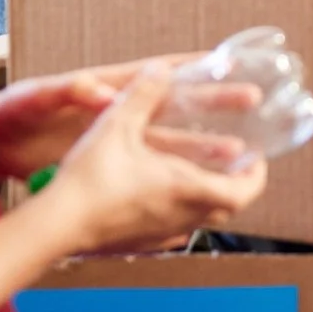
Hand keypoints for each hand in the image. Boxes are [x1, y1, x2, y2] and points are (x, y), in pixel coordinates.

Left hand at [0, 55, 218, 178]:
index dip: (189, 65)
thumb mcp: (28, 101)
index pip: (152, 72)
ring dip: (202, 147)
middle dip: (213, 104)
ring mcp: (110, 143)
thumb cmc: (1, 118)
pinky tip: (197, 187)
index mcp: (99, 87)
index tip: (225, 59)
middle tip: (252, 100)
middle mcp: (112, 113)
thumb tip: (96, 87)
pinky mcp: (103, 169)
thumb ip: (61, 91)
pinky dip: (174, 176)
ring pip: (168, 144)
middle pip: (172, 107)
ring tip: (238, 152)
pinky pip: (148, 171)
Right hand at [40, 69, 265, 256]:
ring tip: (203, 173)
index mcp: (189, 189)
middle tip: (235, 161)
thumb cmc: (91, 177)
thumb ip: (142, 93)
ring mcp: (162, 234)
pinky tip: (165, 200)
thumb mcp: (117, 124)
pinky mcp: (141, 244)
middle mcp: (182, 216)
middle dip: (237, 183)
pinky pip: (174, 230)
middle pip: (227, 207)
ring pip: (201, 218)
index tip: (255, 156)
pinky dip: (181, 212)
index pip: (244, 190)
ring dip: (209, 196)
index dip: (256, 173)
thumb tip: (160, 67)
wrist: (57, 225)